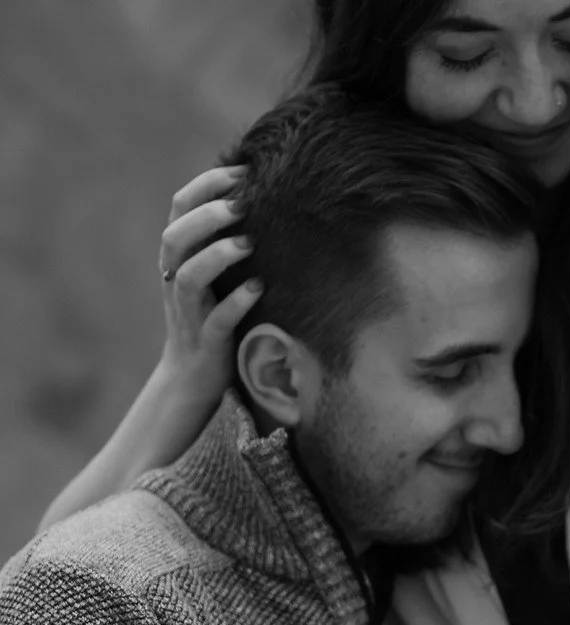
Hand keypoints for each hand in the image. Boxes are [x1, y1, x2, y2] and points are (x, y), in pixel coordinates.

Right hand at [156, 165, 261, 414]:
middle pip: (175, 236)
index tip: (240, 170)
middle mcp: (176, 282)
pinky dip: (236, 303)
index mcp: (178, 259)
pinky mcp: (206, 343)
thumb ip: (225, 242)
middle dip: (206, 215)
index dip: (205, 185)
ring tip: (248, 243)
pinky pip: (216, 321)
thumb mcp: (216, 275)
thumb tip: (265, 201)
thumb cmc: (214, 319)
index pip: (180, 208)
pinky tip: (258, 289)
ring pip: (188, 276)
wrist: (193, 380)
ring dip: (216, 254)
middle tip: (242, 205)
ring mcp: (188, 314)